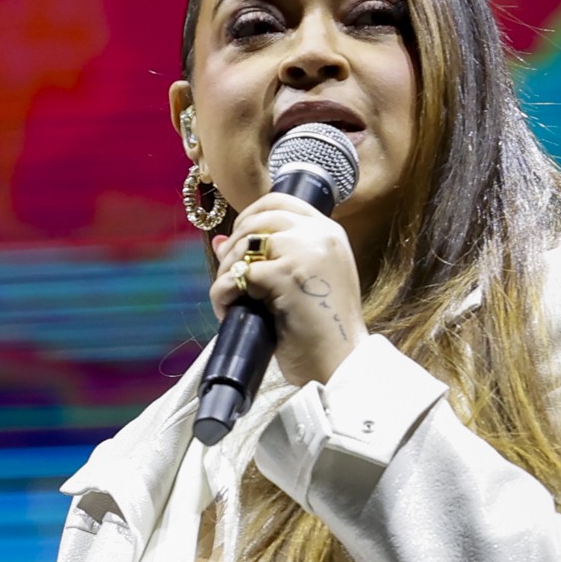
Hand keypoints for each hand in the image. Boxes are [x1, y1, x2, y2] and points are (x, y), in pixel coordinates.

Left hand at [210, 192, 365, 384]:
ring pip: (243, 246)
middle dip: (233, 248)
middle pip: (256, 220)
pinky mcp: (286, 275)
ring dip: (226, 273)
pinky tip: (231, 311)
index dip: (250, 216)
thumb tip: (220, 241)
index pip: (279, 201)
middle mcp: (320, 235)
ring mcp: (305, 252)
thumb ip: (270, 256)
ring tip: (232, 298)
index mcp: (328, 232)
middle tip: (230, 276)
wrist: (340, 360)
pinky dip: (224, 294)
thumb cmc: (320, 327)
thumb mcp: (300, 281)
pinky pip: (237, 275)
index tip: (238, 240)